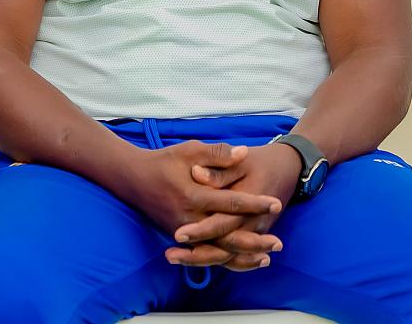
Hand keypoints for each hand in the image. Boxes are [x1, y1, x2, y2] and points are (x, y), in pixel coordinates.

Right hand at [122, 140, 282, 264]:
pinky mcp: (180, 238)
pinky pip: (206, 255)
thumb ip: (217, 154)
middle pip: (227, 235)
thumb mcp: (190, 150)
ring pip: (218, 251)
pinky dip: (226, 259)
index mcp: (193, 195)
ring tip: (267, 256)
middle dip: (254, 239)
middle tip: (278, 241)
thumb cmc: (164, 161)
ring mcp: (183, 232)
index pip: (231, 202)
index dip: (255, 203)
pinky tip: (243, 261)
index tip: (275, 203)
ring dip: (243, 255)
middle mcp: (189, 219)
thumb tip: (243, 153)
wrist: (134, 179)